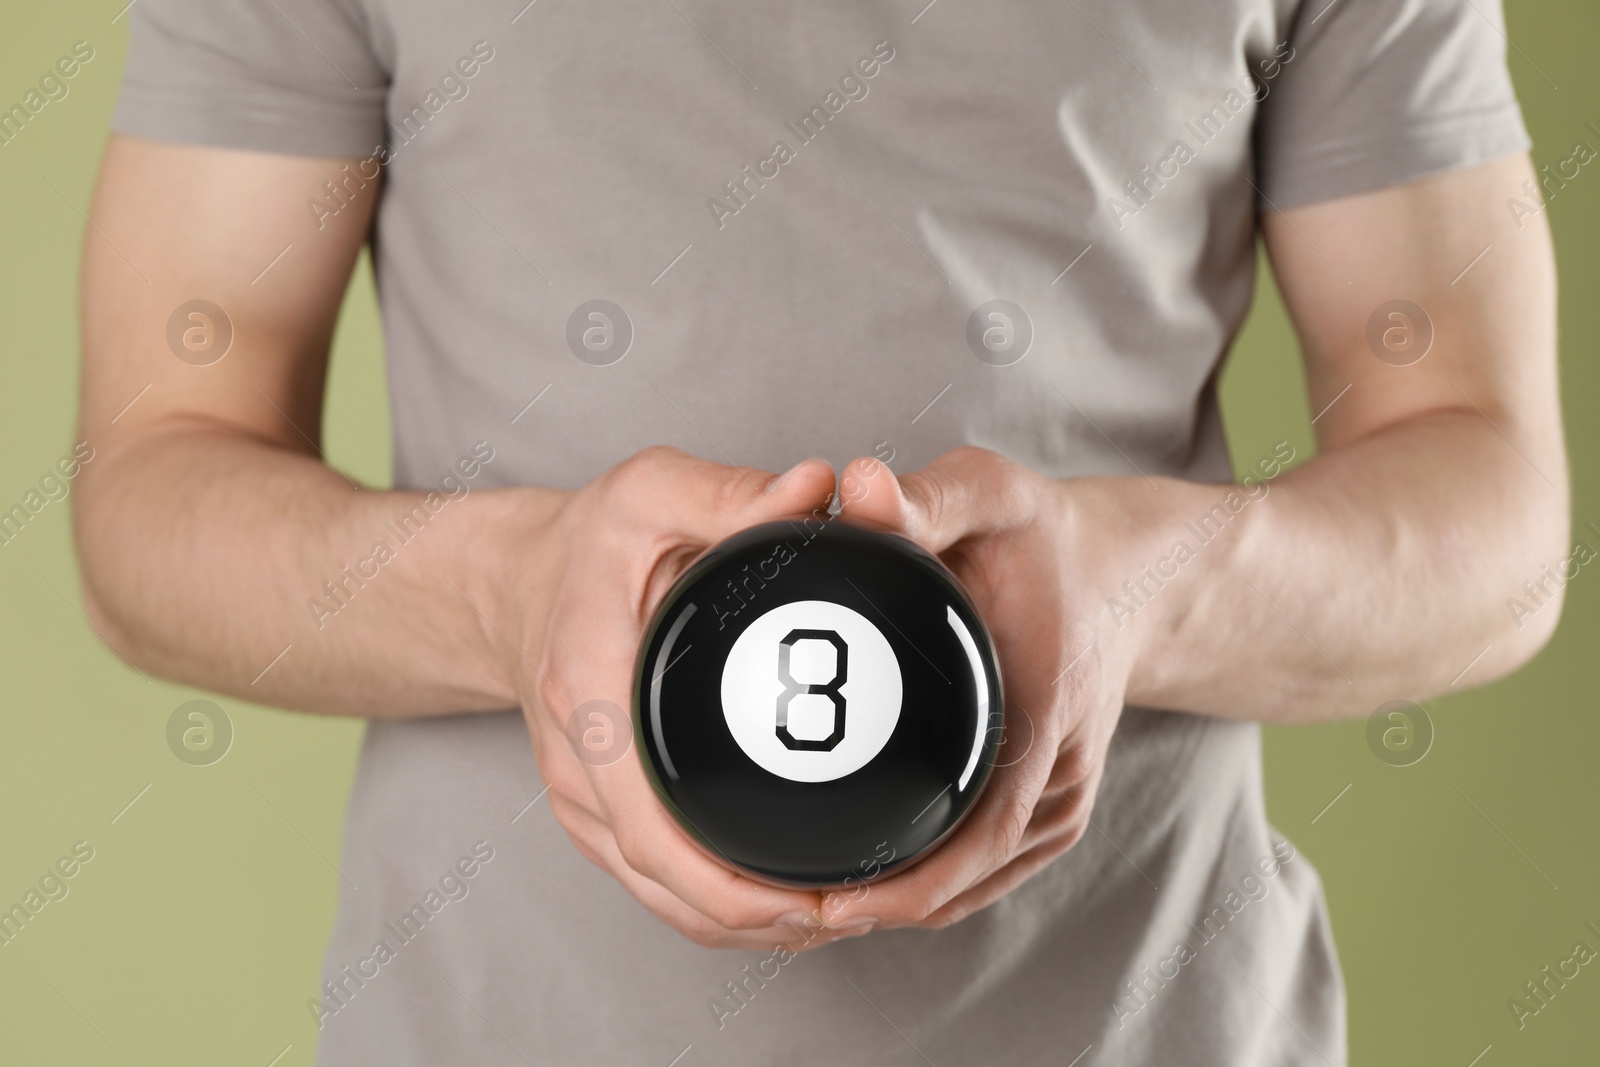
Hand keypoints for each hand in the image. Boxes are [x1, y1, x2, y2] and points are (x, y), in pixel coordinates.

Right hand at [488, 446, 865, 949]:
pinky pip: (658, 880)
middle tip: (857, 910)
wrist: (517, 583)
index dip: (727, 881)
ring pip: (661, 896)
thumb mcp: (651, 491)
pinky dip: (720, 905)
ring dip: (746, 925)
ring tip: (840, 915)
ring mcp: (581, 794)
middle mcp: (576, 759)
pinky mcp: (596, 808)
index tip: (810, 897)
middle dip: (759, 919)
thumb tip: (819, 488)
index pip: (648, 819)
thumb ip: (732, 493)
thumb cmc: (587, 542)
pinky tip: (789, 900)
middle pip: (662, 880)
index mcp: (588, 690)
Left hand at [825, 447, 1140, 929]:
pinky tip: (849, 887)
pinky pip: (977, 870)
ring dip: (892, 908)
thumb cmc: (1051, 539)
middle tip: (776, 909)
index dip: (905, 885)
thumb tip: (853, 480)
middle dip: (875, 909)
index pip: (980, 837)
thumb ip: (927, 497)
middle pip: (965, 882)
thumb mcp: (995, 495)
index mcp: (1048, 719)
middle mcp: (1060, 779)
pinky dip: (919, 888)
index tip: (827, 904)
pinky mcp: (1043, 808)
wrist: (1127, 575)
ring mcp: (1056, 802)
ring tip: (797, 908)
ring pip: (969, 887)